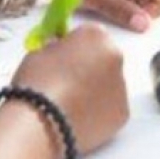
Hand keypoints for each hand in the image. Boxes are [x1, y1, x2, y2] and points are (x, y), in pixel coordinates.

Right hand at [10, 26, 128, 156]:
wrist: (41, 123)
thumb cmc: (37, 84)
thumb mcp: (39, 53)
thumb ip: (56, 49)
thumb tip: (60, 54)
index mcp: (95, 35)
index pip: (89, 35)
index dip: (74, 47)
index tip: (64, 59)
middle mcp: (115, 57)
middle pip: (103, 59)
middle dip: (88, 68)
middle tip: (66, 84)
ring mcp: (122, 87)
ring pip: (108, 85)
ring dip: (94, 91)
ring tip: (68, 105)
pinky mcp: (122, 114)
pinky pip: (110, 109)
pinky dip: (97, 113)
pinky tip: (77, 119)